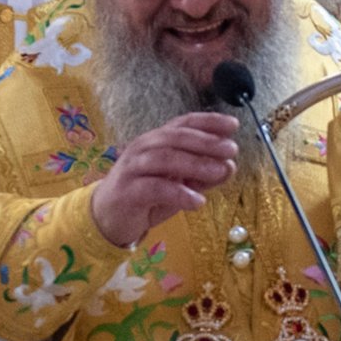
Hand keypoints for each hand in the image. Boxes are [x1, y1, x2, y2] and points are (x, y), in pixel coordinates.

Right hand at [88, 112, 238, 247]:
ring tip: (220, 171)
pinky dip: (178, 193)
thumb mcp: (179, 185)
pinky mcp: (127, 191)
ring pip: (165, 158)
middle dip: (206, 142)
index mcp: (157, 141)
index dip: (208, 122)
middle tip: (231, 149)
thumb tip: (229, 166)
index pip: (183, 124)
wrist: (107, 218)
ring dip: (196, 164)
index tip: (233, 125)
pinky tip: (198, 201)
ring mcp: (133, 168)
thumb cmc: (145, 197)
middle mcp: (143, 148)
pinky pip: (154, 188)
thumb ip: (201, 176)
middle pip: (175, 138)